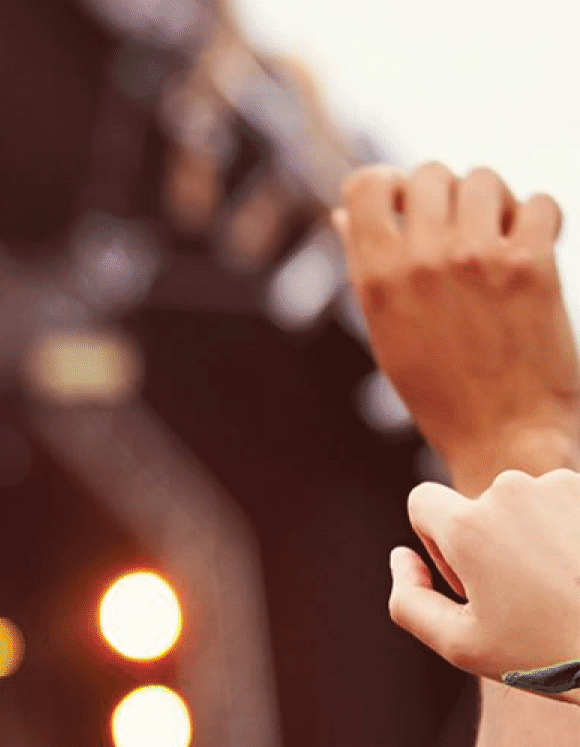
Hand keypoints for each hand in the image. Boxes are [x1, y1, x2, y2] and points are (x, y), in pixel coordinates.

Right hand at [338, 164, 579, 490]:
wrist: (504, 435)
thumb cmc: (442, 390)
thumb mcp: (386, 330)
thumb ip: (367, 267)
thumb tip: (344, 215)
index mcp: (377, 277)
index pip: (367, 184)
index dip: (390, 185)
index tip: (408, 205)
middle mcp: (422, 260)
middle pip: (431, 173)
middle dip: (448, 193)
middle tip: (462, 228)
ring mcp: (477, 260)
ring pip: (485, 179)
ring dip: (495, 201)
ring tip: (501, 236)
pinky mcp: (531, 266)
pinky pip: (539, 203)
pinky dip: (540, 218)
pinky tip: (535, 245)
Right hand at [390, 469, 579, 681]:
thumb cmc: (549, 655)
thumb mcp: (459, 645)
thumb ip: (408, 599)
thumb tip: (403, 557)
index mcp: (470, 524)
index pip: (422, 502)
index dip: (435, 544)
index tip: (470, 581)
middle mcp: (515, 490)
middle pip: (480, 508)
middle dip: (491, 545)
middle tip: (524, 599)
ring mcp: (566, 486)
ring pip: (529, 506)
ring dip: (535, 539)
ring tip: (564, 590)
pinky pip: (569, 507)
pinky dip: (573, 538)